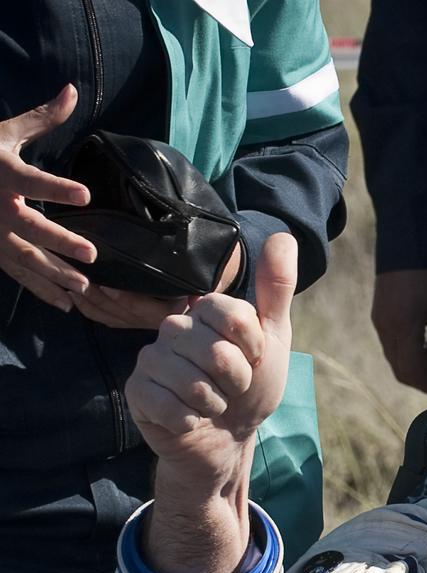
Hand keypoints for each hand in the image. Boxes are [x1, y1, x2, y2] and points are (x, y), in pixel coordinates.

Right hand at [0, 84, 96, 310]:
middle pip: (29, 227)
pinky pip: (17, 273)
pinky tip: (66, 304)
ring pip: (24, 257)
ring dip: (54, 274)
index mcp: (1, 172)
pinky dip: (40, 290)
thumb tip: (72, 90)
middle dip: (60, 243)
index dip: (57, 187)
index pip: (32, 180)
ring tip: (85, 286)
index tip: (85, 193)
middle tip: (92, 254)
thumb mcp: (4, 132)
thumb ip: (41, 118)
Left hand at [74, 236, 242, 329]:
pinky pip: (105, 319)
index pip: (146, 309)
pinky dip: (88, 308)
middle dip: (96, 298)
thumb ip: (198, 267)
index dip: (125, 299)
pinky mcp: (132, 322)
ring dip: (87, 301)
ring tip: (69, 281)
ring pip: (109, 317)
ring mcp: (144, 323)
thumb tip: (187, 268)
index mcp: (177, 311)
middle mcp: (159, 322)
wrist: (212, 286)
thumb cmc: (208, 269)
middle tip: (75, 278)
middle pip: (121, 314)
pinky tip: (73, 292)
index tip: (105, 285)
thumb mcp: (208, 269)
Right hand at [127, 233, 295, 572]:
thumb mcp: (273, 338)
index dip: (252, 346)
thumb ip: (276, 289)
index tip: (254, 358)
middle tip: (233, 388)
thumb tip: (283, 236)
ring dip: (216, 403)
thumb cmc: (251, 387)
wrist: (229, 439)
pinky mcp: (138, 393)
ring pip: (192, 381)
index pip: (231, 314)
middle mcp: (172, 329)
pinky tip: (191, 420)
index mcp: (203, 311)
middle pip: (214, 351)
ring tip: (213, 404)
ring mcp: (151, 360)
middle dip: (237, 379)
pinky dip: (192, 421)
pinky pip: (169, 407)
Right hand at [370, 268, 426, 393]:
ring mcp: (379, 321)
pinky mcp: (378, 315)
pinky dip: (408, 354)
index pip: (413, 372)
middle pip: (401, 371)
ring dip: (416, 368)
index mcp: (404, 327)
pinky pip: (392, 345)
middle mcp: (386, 328)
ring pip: (395, 360)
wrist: (408, 237)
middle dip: (424, 380)